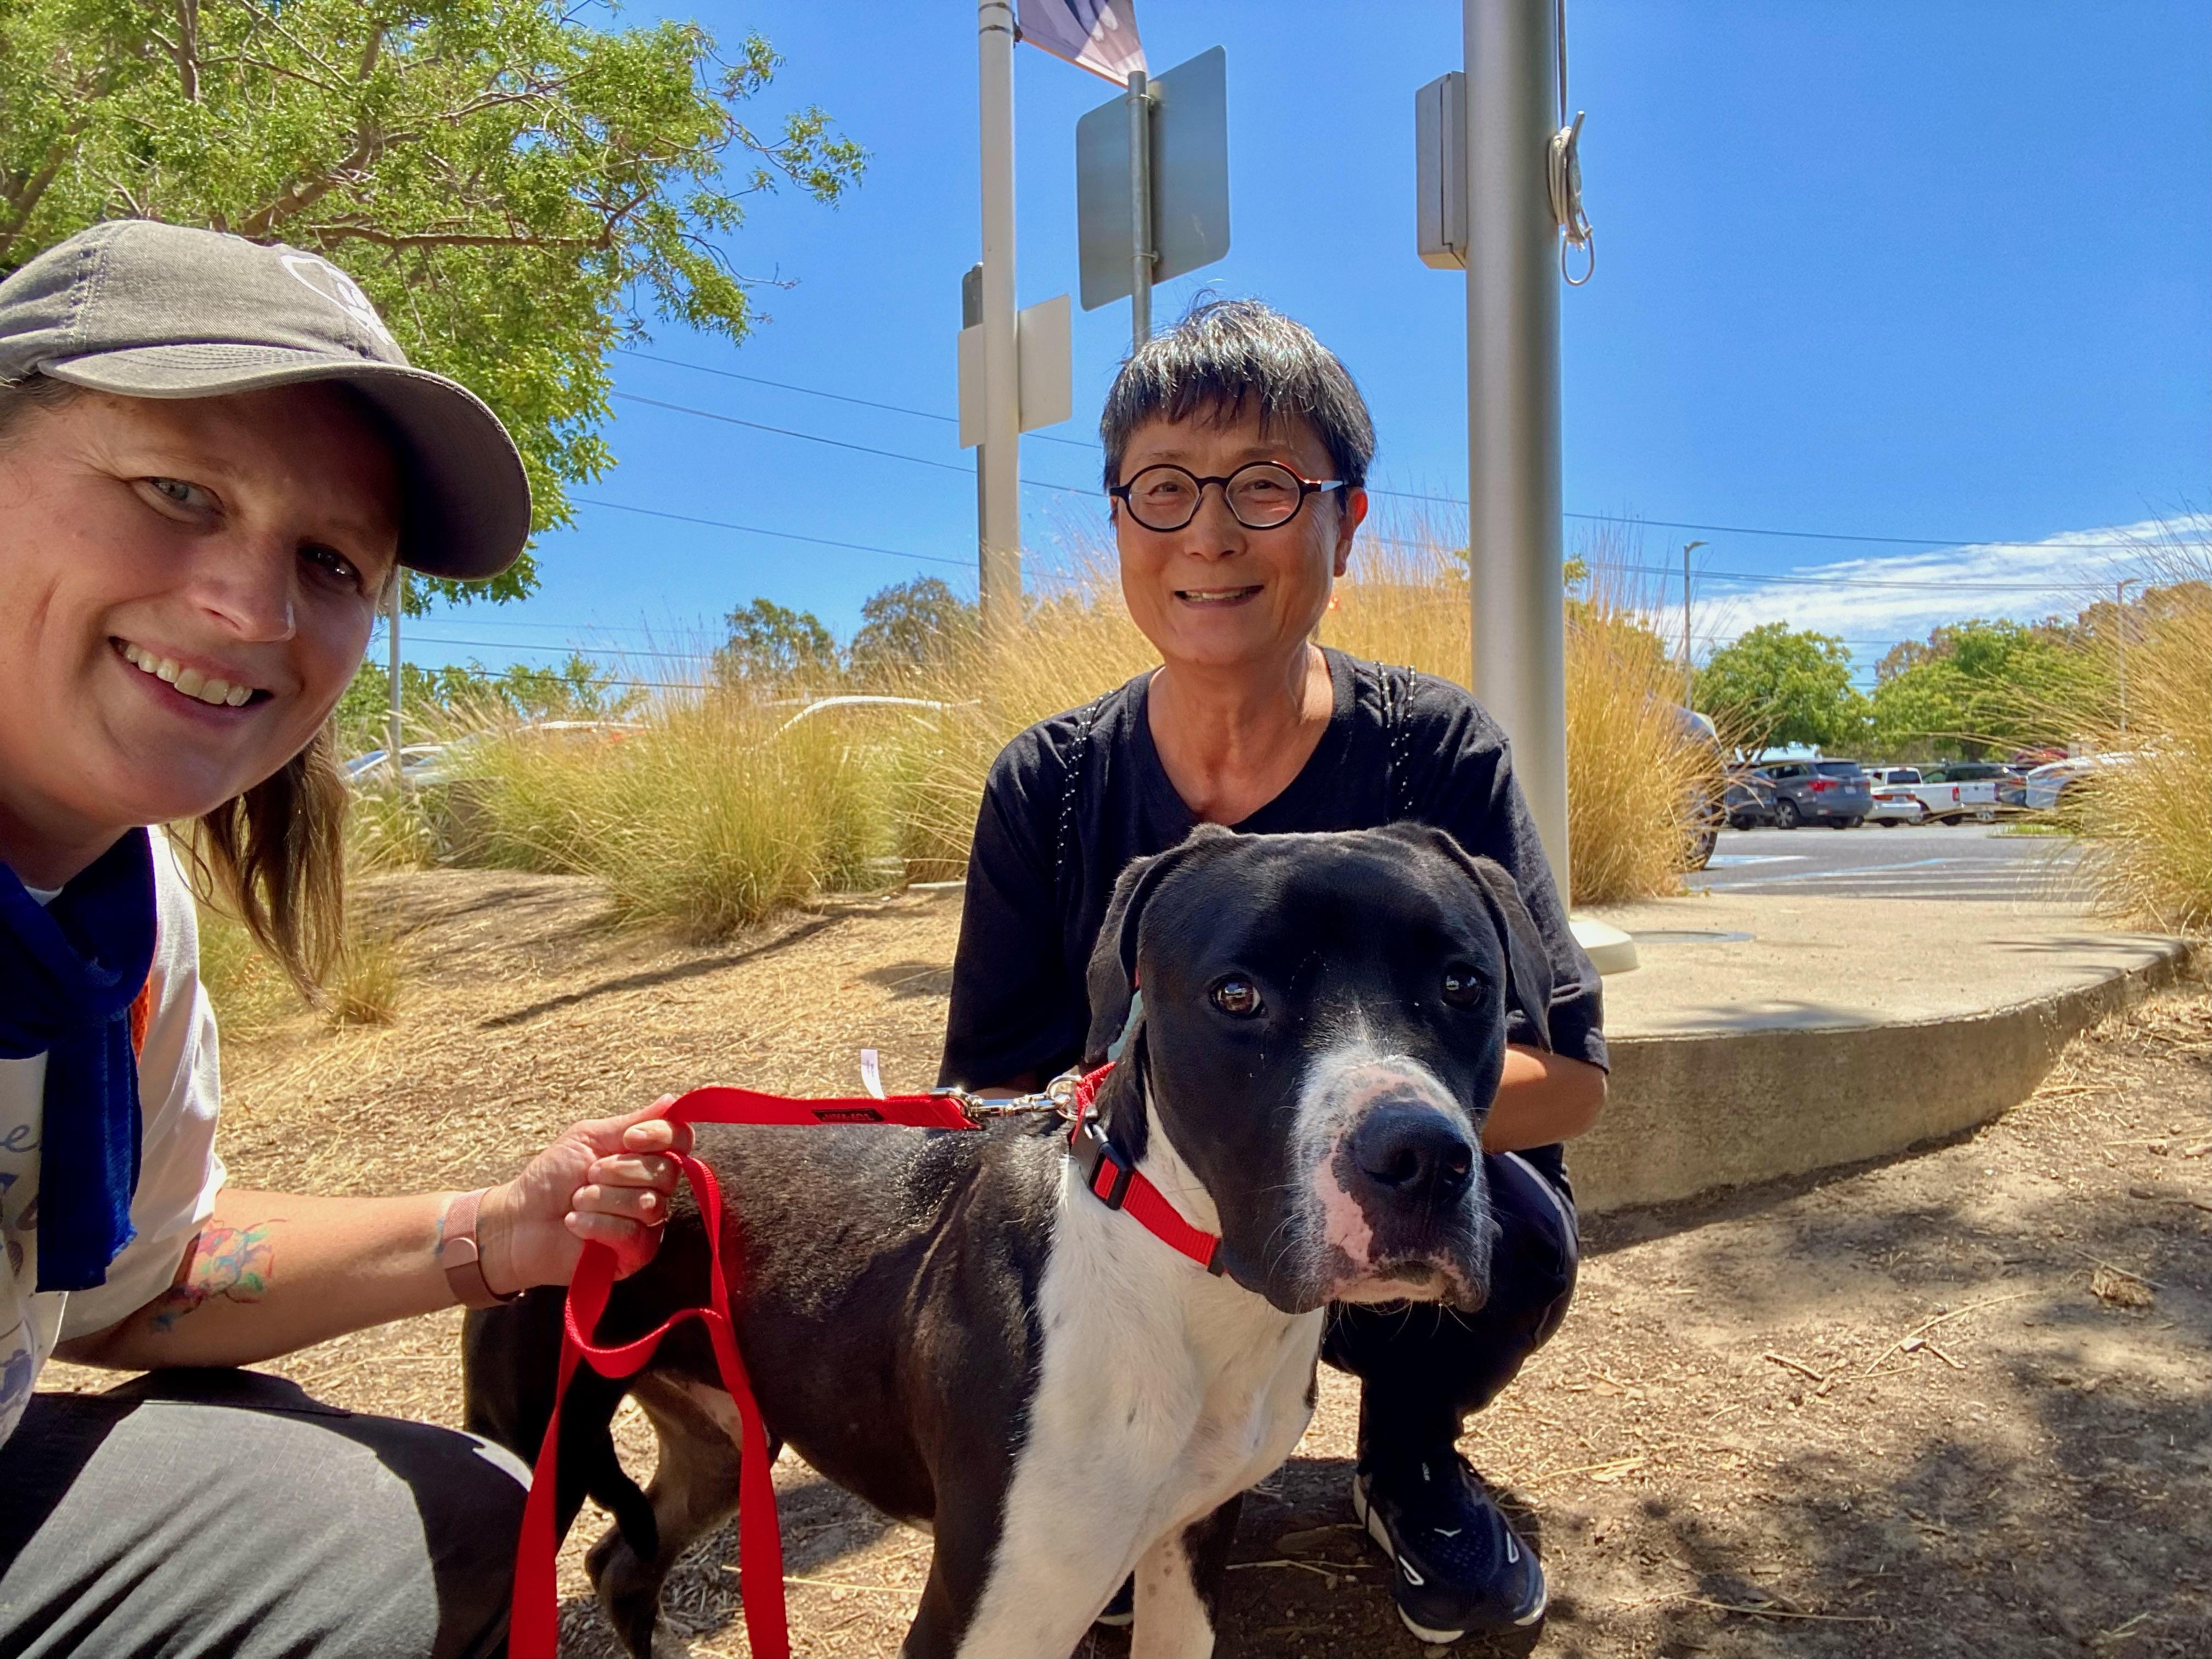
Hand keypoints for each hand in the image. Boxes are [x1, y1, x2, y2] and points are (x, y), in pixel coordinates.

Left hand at [478, 1100, 694, 1291]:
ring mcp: (648, 1224)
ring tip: (577, 1202)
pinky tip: (575, 1223)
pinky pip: (632, 1234)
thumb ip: (632, 1122)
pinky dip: (597, 1224)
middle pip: (667, 1172)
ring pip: (649, 1204)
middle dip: (619, 1171)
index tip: (629, 1139)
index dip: (662, 1136)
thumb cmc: (552, 1177)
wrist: (519, 1221)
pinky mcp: (636, 1254)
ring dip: (603, 1199)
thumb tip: (673, 1100)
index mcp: (646, 1157)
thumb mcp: (588, 1138)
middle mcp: (655, 1189)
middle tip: (588, 1176)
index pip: (681, 1140)